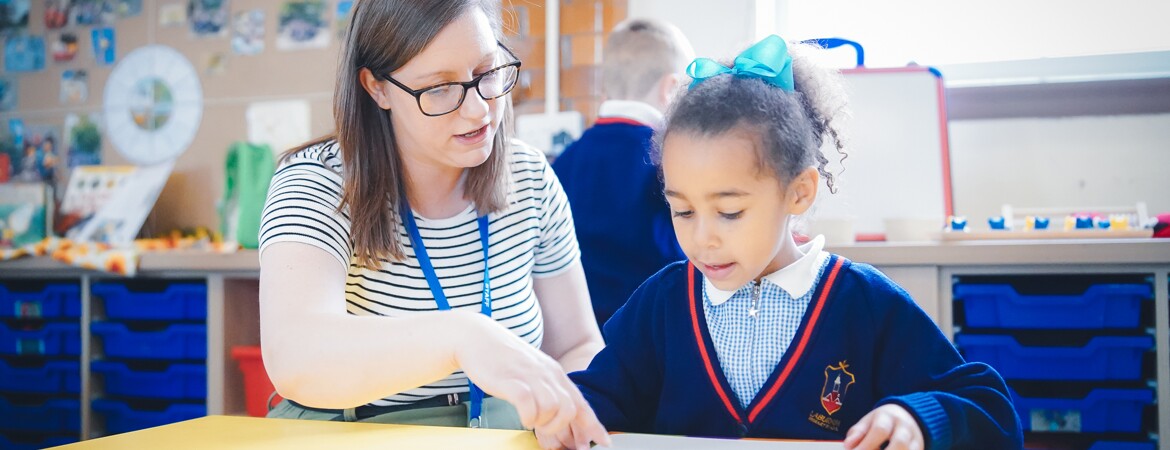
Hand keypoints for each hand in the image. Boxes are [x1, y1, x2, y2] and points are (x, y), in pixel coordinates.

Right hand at [455, 314, 610, 448]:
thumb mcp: (533, 372)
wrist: (476, 337)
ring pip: (553, 409)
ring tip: (531, 422)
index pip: (581, 403)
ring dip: (543, 424)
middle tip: (546, 436)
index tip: (604, 441)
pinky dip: (528, 418)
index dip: (594, 425)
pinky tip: (522, 417)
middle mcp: (547, 374)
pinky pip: (529, 406)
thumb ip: (547, 391)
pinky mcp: (511, 381)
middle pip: (570, 409)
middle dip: (561, 429)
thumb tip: (558, 417)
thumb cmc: (503, 358)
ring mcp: (530, 377)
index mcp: (555, 373)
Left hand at [844, 404, 923, 449]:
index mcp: (888, 417)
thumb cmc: (883, 422)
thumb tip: (848, 445)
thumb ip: (858, 433)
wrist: (909, 417)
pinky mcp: (920, 449)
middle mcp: (905, 428)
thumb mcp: (868, 422)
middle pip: (900, 443)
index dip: (867, 445)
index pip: (879, 430)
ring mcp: (916, 441)